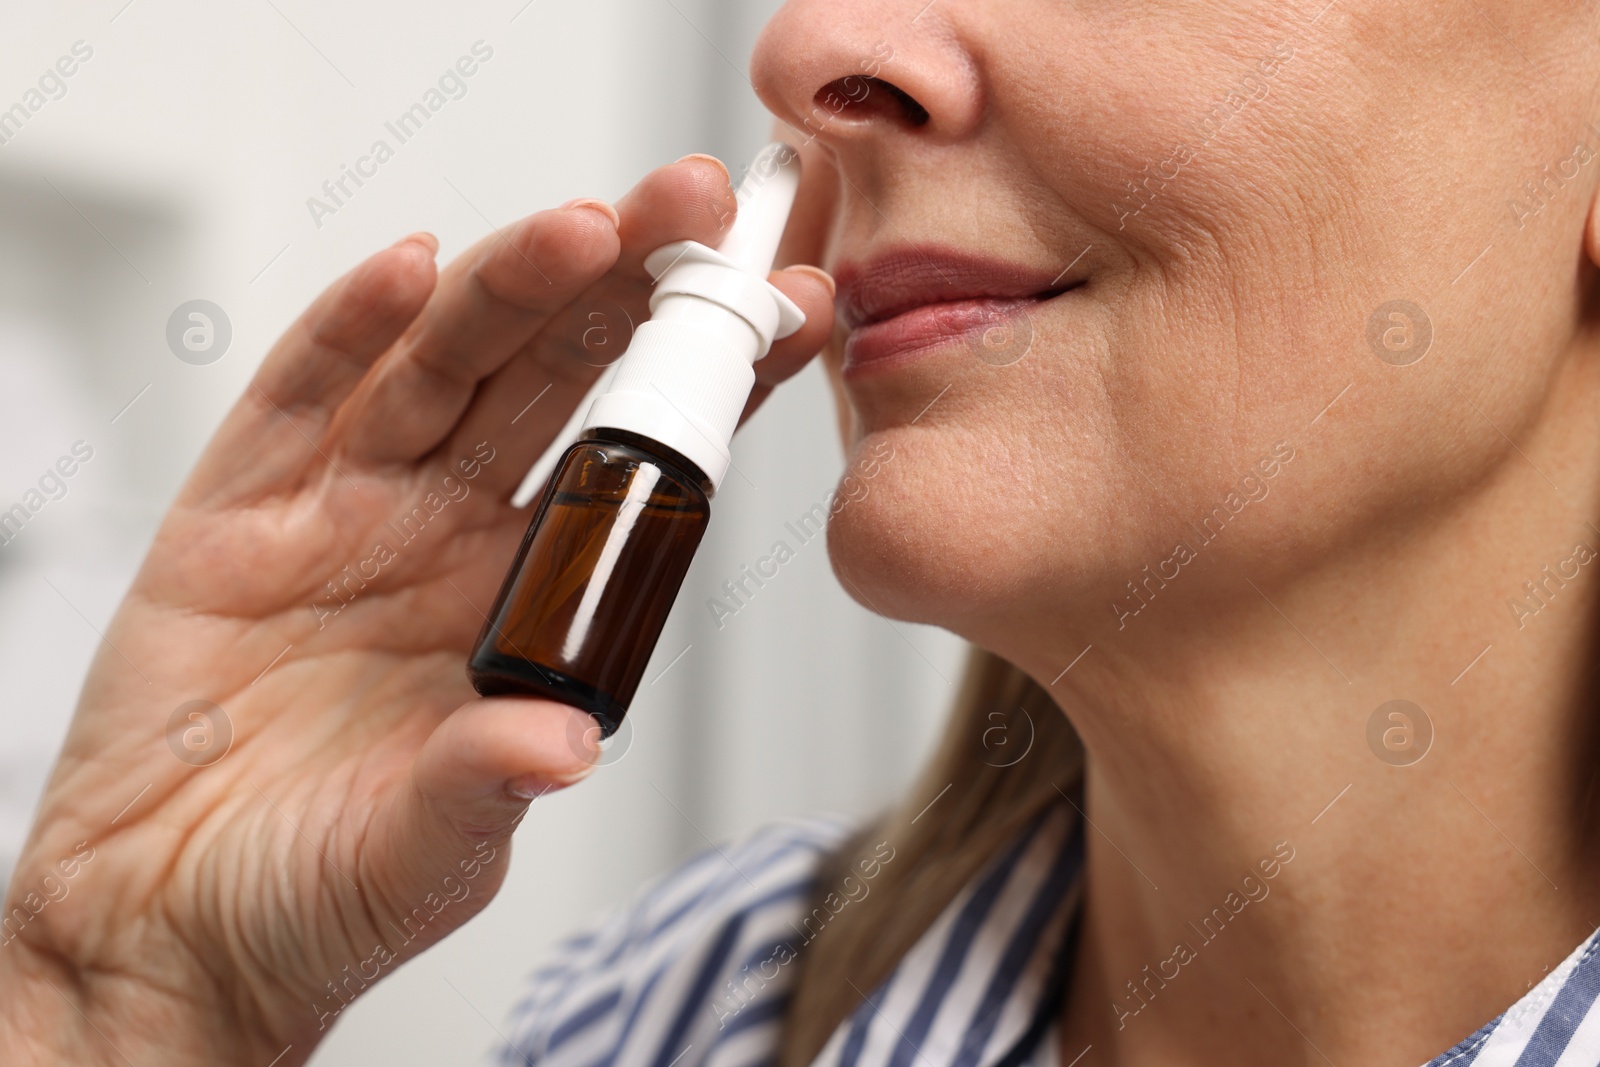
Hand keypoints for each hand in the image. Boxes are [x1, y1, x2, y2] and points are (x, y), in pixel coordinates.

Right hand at [0, 154, 833, 1064]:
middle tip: (697, 210)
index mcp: (522, 596)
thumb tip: (564, 741)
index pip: (636, 462)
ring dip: (511, 290)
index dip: (709, 383)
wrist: (168, 928)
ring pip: (442, 369)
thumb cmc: (314, 893)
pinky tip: (409, 272)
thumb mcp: (425, 854)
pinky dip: (348, 332)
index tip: (786, 306)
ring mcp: (343, 512)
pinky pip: (300, 399)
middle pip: (550, 379)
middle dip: (627, 289)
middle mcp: (443, 533)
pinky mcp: (238, 514)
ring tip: (585, 231)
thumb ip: (486, 784)